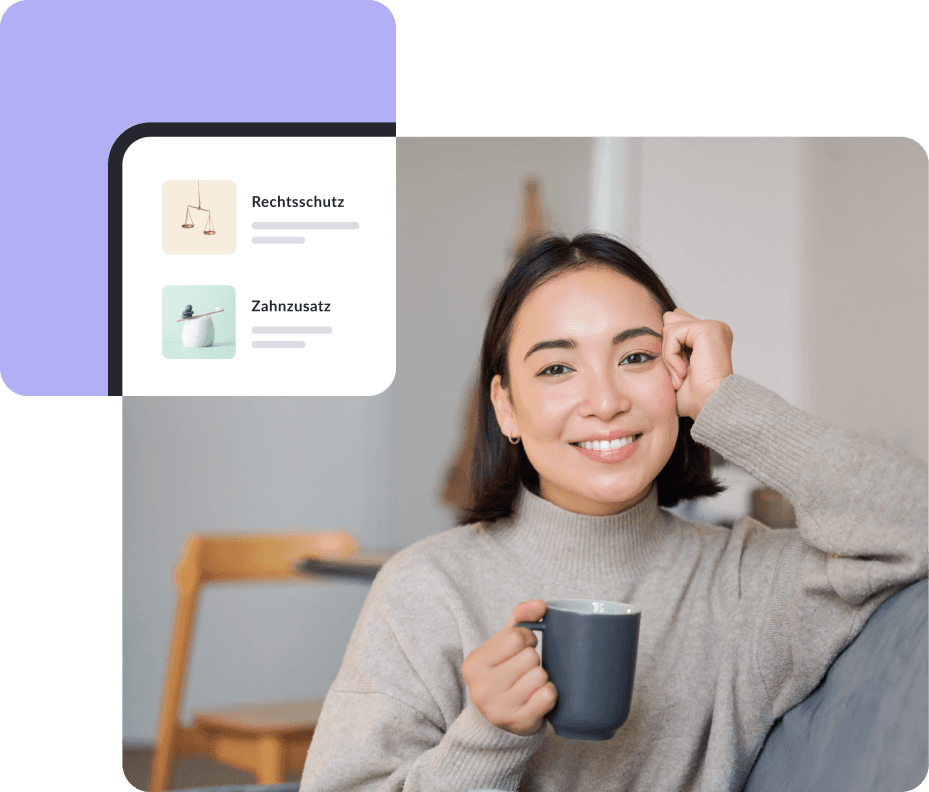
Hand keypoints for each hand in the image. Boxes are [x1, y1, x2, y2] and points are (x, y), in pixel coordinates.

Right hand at [461, 600, 555, 735]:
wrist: (500, 719)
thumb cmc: (503, 673)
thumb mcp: (503, 644)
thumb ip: (520, 618)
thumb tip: (540, 605)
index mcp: (474, 664)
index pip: (516, 637)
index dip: (527, 638)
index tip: (522, 648)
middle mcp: (481, 688)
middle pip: (530, 657)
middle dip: (533, 660)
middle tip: (524, 670)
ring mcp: (499, 709)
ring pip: (540, 676)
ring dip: (541, 677)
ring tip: (529, 684)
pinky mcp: (518, 723)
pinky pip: (547, 696)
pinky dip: (548, 694)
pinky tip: (536, 697)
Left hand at [662, 308, 733, 419]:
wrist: (709, 405)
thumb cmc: (695, 396)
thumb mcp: (676, 369)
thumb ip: (669, 350)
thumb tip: (650, 338)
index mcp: (708, 337)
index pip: (675, 325)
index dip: (669, 348)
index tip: (678, 374)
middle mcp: (713, 328)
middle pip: (670, 320)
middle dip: (667, 347)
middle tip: (678, 374)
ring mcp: (712, 326)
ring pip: (669, 327)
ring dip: (668, 355)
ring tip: (681, 375)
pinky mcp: (708, 328)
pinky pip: (672, 332)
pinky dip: (671, 355)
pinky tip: (683, 371)